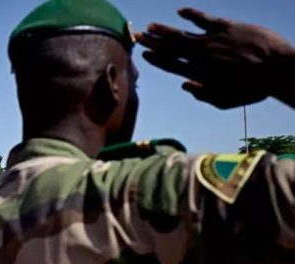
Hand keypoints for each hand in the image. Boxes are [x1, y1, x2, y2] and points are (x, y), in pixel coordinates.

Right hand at [137, 8, 294, 108]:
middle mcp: (201, 54)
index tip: (144, 53)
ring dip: (165, 29)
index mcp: (200, 72)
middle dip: (153, 41)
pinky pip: (204, 18)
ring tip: (151, 27)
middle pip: (171, 47)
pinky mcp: (226, 26)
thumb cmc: (253, 88)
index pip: (171, 64)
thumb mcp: (227, 101)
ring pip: (182, 33)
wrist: (277, 67)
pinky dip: (191, 15)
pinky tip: (180, 11)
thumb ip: (204, 95)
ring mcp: (212, 38)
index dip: (156, 58)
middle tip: (138, 36)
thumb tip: (184, 85)